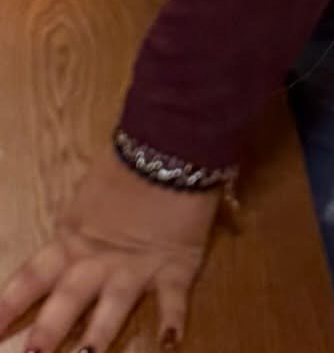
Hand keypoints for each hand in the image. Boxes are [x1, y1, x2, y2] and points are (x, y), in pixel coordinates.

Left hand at [0, 149, 215, 351]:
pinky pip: (172, 299)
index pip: (31, 279)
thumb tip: (67, 241)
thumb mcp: (89, 198)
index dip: (7, 307)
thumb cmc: (128, 165)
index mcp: (72, 240)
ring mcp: (136, 265)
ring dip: (98, 337)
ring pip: (112, 307)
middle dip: (48, 332)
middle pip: (67, 300)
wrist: (173, 142)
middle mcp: (98, 260)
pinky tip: (170, 343)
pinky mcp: (175, 264)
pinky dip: (172, 321)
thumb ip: (79, 228)